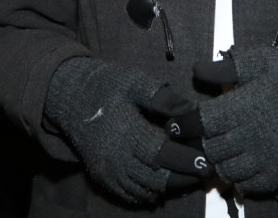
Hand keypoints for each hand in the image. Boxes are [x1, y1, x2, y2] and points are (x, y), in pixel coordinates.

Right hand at [45, 57, 211, 203]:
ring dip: (170, 186)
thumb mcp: (134, 82)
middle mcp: (118, 159)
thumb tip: (193, 111)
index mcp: (127, 134)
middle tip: (207, 171)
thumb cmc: (105, 85)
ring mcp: (109, 172)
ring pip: (148, 191)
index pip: (165, 156)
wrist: (68, 96)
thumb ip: (163, 98)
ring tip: (191, 176)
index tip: (209, 161)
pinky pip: (132, 195)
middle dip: (185, 178)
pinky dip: (151, 192)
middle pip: (159, 180)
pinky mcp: (103, 178)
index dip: (189, 161)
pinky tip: (165, 181)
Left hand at [187, 46, 277, 194]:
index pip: (201, 123)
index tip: (179, 124)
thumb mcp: (261, 62)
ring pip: (226, 171)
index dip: (186, 124)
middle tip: (204, 137)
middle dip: (203, 143)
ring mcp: (266, 158)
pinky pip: (248, 186)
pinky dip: (239, 178)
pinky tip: (241, 164)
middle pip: (211, 149)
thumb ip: (226, 68)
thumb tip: (196, 70)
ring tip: (222, 151)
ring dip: (219, 162)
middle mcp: (252, 136)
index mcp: (244, 106)